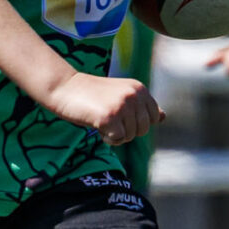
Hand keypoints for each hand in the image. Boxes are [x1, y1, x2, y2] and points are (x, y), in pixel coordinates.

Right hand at [45, 71, 163, 146]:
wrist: (64, 88)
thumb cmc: (92, 95)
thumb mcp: (121, 96)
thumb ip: (142, 107)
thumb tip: (164, 117)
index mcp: (140, 88)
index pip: (154, 118)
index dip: (136, 122)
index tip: (119, 112)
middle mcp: (134, 95)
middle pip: (143, 130)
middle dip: (126, 130)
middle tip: (108, 116)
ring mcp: (123, 106)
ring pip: (130, 136)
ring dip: (115, 134)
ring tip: (101, 117)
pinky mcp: (110, 117)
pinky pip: (117, 140)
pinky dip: (107, 138)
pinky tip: (96, 124)